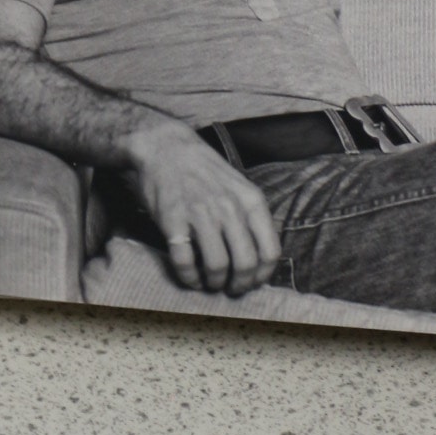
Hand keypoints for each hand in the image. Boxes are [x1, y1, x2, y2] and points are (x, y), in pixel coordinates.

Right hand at [123, 117, 281, 296]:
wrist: (165, 146)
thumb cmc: (204, 170)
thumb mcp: (239, 185)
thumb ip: (252, 215)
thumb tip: (263, 256)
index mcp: (250, 200)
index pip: (270, 251)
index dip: (263, 275)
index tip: (253, 282)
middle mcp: (229, 207)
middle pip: (245, 264)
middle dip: (239, 285)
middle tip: (231, 288)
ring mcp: (200, 213)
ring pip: (217, 266)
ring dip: (214, 283)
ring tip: (210, 282)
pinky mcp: (173, 220)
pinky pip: (185, 262)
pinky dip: (189, 278)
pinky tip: (190, 276)